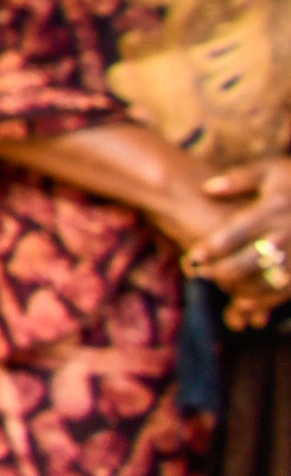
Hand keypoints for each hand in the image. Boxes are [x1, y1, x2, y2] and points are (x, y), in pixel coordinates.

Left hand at [194, 156, 290, 329]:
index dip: (211, 249)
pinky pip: (286, 290)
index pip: (235, 234)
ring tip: (222, 290)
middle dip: (222, 272)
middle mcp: (285, 235)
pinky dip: (266, 301)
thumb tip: (207, 188)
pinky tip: (247, 306)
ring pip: (267, 281)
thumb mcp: (273, 170)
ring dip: (242, 290)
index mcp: (272, 211)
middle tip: (202, 276)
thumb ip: (240, 178)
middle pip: (248, 262)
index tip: (194, 257)